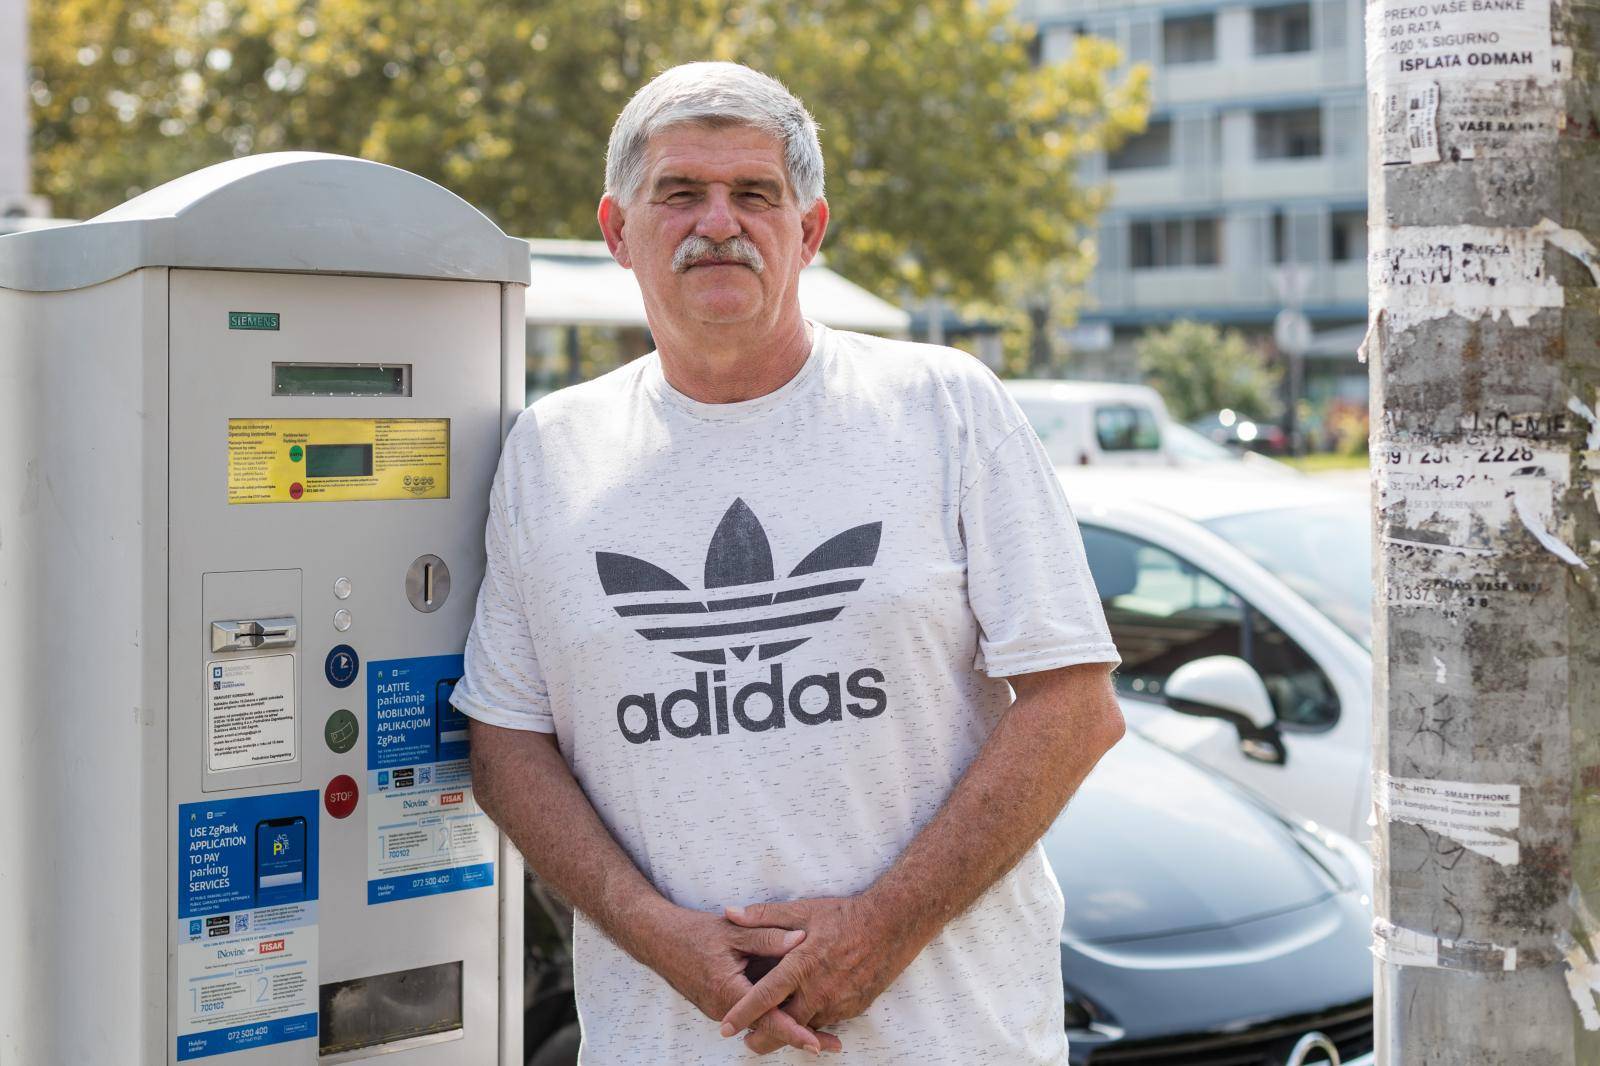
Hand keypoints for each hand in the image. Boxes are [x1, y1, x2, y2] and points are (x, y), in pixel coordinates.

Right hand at [637, 903, 842, 1054]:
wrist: (659, 940)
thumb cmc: (696, 933)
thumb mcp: (734, 930)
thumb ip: (768, 935)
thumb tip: (802, 939)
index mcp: (729, 990)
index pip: (767, 1017)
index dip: (794, 1031)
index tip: (817, 1043)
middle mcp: (724, 1008)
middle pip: (768, 1028)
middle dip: (801, 1035)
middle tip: (835, 1045)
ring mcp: (722, 1010)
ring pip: (761, 1023)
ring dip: (789, 1027)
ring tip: (825, 1035)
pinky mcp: (722, 1006)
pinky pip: (752, 1015)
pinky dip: (774, 1017)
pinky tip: (796, 1013)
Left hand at [719, 897, 923, 1052]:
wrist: (892, 925)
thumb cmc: (845, 915)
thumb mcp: (803, 910)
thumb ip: (764, 916)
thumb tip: (730, 913)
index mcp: (801, 965)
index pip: (764, 997)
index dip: (742, 1014)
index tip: (725, 1027)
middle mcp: (819, 991)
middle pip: (783, 1027)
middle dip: (762, 1038)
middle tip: (746, 1040)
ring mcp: (837, 1003)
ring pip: (804, 1028)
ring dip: (788, 1030)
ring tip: (772, 1028)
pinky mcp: (852, 1009)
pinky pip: (825, 1022)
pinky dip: (810, 1023)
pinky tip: (803, 1015)